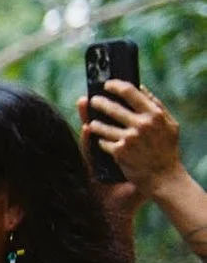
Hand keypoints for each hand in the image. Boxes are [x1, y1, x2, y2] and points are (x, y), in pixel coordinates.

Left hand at [81, 81, 187, 198]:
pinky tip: (101, 141)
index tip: (106, 84)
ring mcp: (129, 138)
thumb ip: (157, 106)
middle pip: (111, 107)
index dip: (115, 86)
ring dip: (94, 123)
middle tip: (92, 101)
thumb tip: (141, 88)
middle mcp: (141, 124)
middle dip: (98, 102)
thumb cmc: (167, 150)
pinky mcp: (119, 152)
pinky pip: (102, 142)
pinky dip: (101, 141)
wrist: (164, 178)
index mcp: (154, 114)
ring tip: (92, 123)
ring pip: (101, 125)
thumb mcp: (170, 125)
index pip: (130, 92)